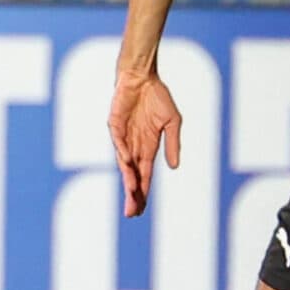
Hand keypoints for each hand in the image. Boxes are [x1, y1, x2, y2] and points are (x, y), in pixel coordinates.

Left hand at [108, 69, 182, 218]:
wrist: (142, 76)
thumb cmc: (157, 97)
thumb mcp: (172, 122)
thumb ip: (173, 144)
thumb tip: (174, 168)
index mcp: (148, 146)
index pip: (144, 175)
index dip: (143, 192)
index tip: (141, 209)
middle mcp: (134, 145)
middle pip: (132, 175)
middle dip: (133, 194)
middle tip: (132, 213)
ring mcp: (123, 135)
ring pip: (124, 163)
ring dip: (128, 179)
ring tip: (131, 194)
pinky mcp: (114, 123)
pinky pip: (118, 141)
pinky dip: (122, 152)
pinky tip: (127, 164)